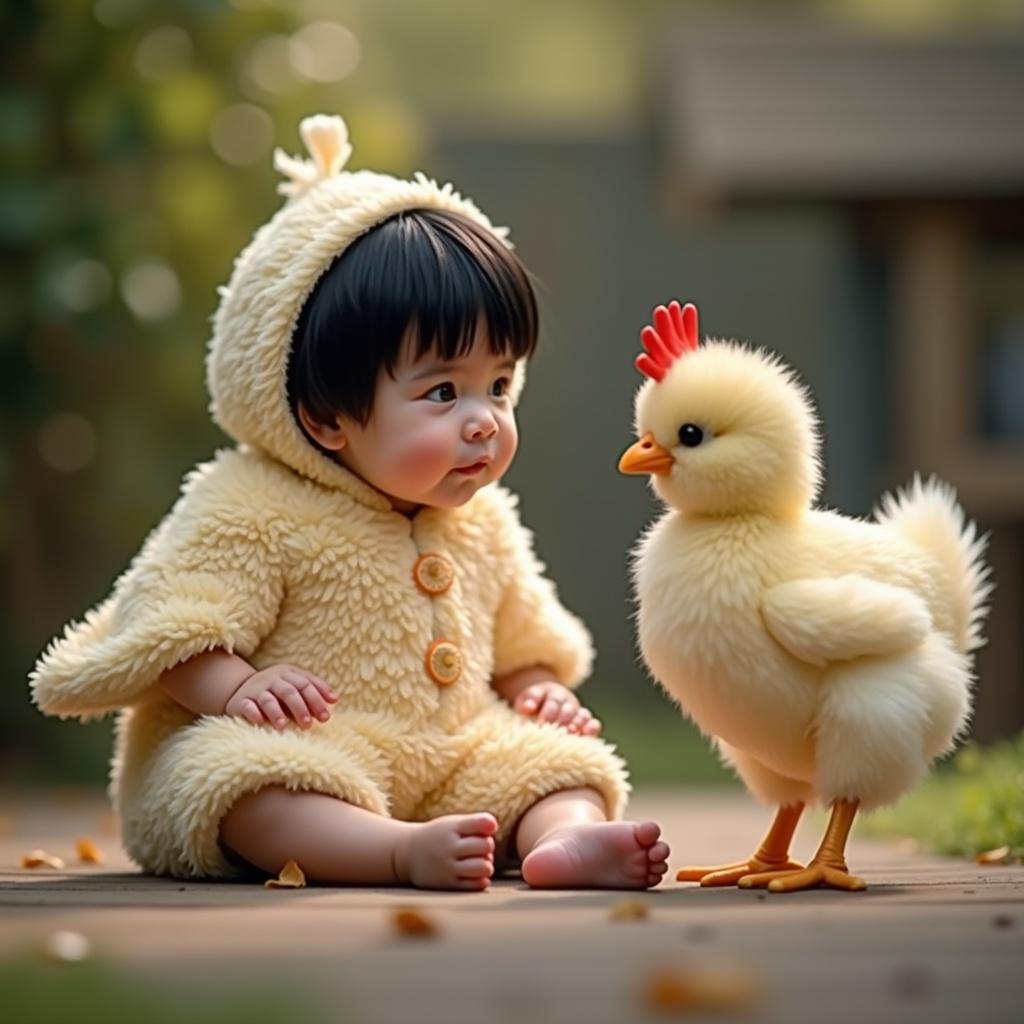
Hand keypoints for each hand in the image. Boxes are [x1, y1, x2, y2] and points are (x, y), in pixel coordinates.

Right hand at [223, 664, 337, 729]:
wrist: (241, 689)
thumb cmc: (277, 691)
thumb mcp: (294, 686)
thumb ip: (313, 691)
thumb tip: (335, 699)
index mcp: (288, 673)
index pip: (305, 684)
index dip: (317, 699)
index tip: (326, 716)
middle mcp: (272, 679)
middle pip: (289, 691)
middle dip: (300, 707)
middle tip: (309, 724)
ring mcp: (256, 689)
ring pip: (268, 699)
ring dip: (276, 712)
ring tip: (283, 725)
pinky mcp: (241, 701)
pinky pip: (247, 706)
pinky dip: (254, 713)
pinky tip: (260, 722)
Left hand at [512, 681, 601, 735]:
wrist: (546, 701)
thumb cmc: (535, 703)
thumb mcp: (528, 698)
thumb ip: (527, 701)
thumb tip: (527, 707)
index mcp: (554, 694)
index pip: (554, 701)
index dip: (549, 711)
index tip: (542, 722)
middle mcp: (569, 702)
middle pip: (569, 709)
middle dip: (563, 720)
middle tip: (557, 729)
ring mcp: (579, 712)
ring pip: (583, 714)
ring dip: (578, 723)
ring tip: (572, 733)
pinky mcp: (586, 723)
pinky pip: (594, 723)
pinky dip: (593, 728)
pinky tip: (588, 734)